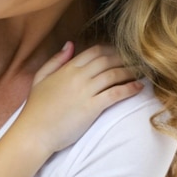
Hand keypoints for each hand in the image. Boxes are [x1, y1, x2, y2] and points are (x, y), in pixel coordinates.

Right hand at [23, 43, 142, 152]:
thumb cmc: (36, 108)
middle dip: (125, 59)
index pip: (94, 51)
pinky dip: (129, 89)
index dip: (111, 50)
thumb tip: (70, 44)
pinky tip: (138, 88)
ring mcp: (85, 91)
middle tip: (137, 62)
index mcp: (67, 68)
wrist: (34, 131)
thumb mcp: (40, 77)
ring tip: (142, 73)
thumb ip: (55, 60)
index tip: (122, 53)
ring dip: (130, 72)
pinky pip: (115, 94)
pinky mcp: (92, 108)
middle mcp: (78, 76)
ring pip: (114, 74)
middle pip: (107, 60)